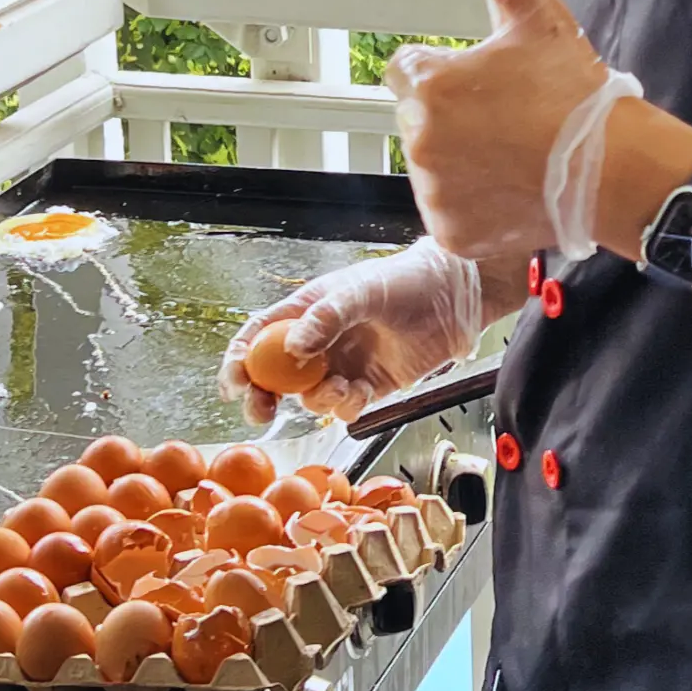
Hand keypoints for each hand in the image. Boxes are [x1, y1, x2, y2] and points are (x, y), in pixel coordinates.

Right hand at [218, 238, 483, 425]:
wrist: (458, 298)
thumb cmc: (408, 279)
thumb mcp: (364, 290)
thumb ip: (328, 317)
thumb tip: (293, 346)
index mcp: (308, 309)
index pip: (260, 335)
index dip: (240, 359)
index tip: (233, 382)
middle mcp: (321, 339)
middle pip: (275, 374)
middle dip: (263, 395)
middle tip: (260, 411)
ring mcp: (344, 363)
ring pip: (309, 396)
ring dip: (314, 400)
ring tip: (336, 388)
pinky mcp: (370, 385)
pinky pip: (344, 406)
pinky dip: (345, 407)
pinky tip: (359, 393)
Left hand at [384, 0, 608, 257]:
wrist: (618, 172)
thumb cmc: (577, 95)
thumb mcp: (537, 16)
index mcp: (430, 87)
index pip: (410, 69)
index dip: (450, 70)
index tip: (489, 80)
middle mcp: (421, 142)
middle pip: (419, 118)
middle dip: (452, 115)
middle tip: (509, 117)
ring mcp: (435, 192)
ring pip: (433, 164)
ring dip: (460, 158)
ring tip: (514, 152)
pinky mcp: (452, 232)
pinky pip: (449, 209)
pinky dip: (473, 202)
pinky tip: (512, 185)